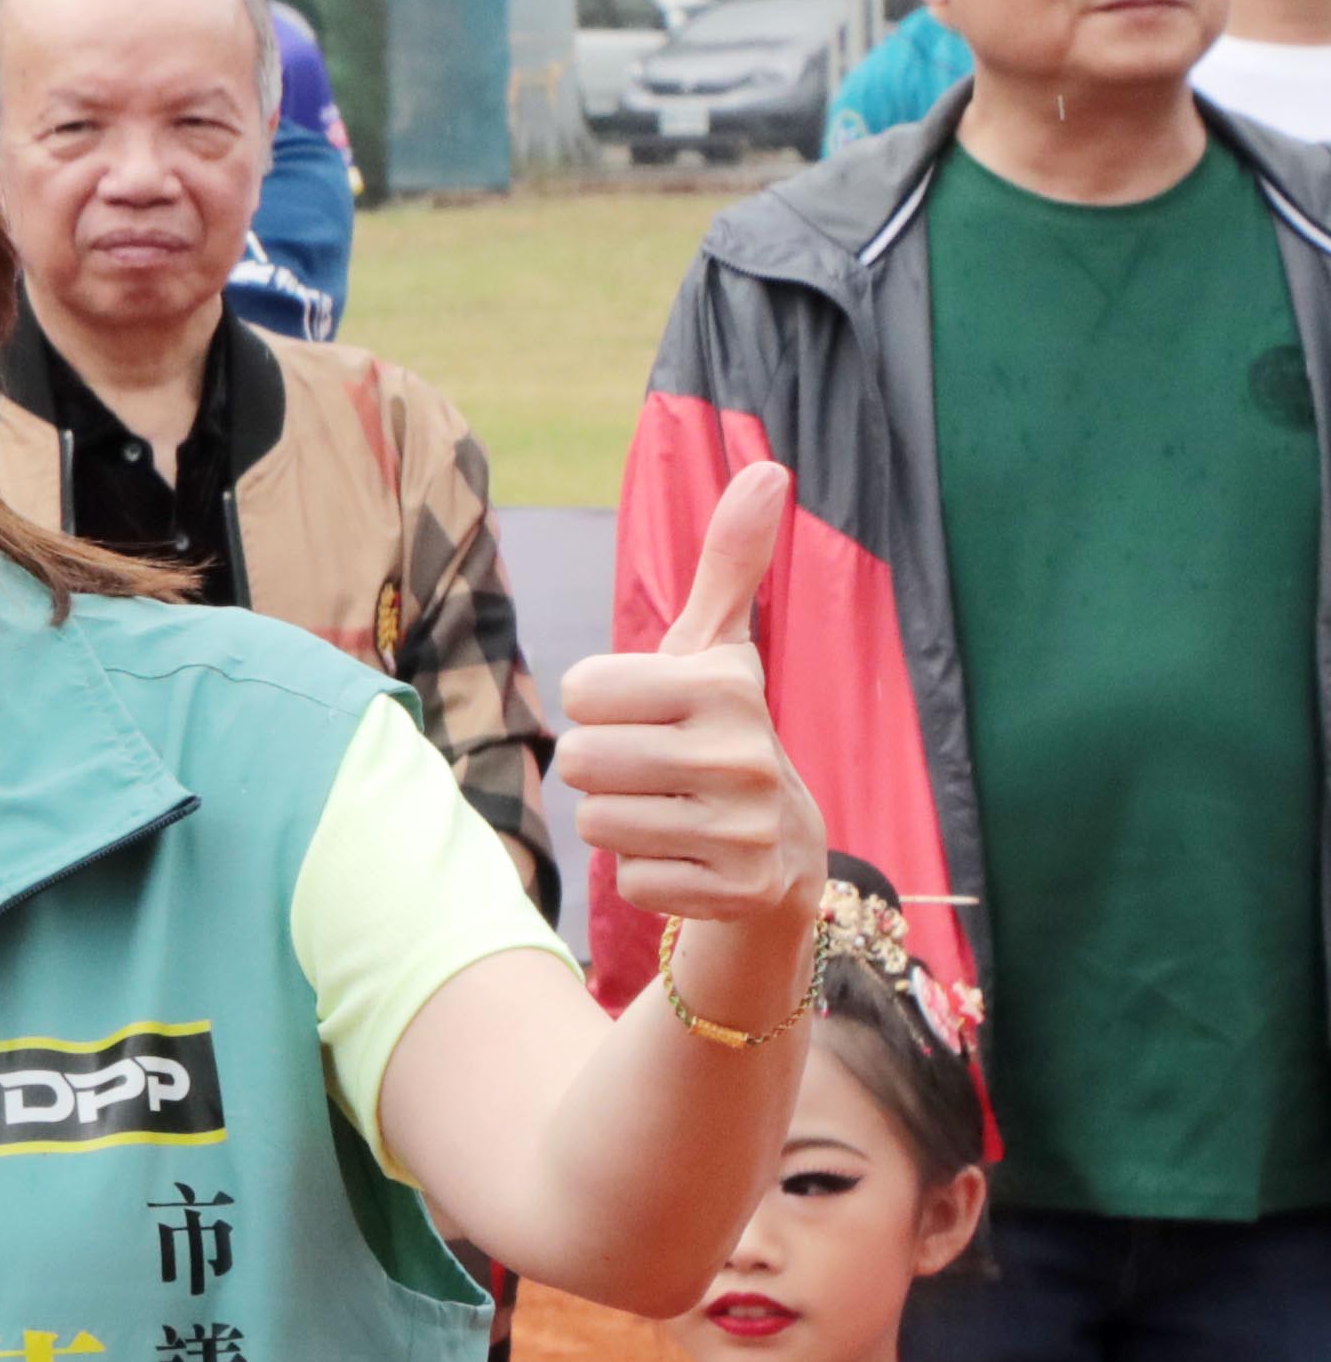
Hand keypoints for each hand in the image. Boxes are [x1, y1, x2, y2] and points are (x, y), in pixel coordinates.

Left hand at [566, 459, 828, 979]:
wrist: (783, 854)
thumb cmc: (721, 732)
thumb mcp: (720, 649)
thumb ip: (731, 562)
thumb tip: (769, 468)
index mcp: (726, 685)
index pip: (580, 690)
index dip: (601, 705)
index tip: (651, 714)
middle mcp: (744, 757)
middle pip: (578, 760)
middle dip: (603, 767)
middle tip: (658, 770)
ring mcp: (745, 832)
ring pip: (597, 822)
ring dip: (623, 820)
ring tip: (675, 811)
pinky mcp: (736, 893)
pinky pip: (628, 880)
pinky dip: (648, 873)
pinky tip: (692, 858)